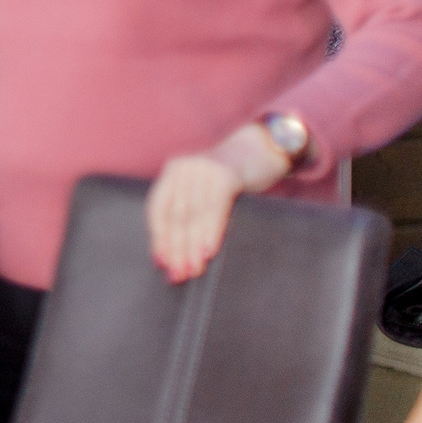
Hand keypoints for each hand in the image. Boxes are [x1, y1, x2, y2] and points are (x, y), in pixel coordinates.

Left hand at [145, 125, 289, 281]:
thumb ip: (191, 209)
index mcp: (173, 173)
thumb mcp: (204, 189)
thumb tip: (179, 252)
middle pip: (175, 216)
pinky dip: (211, 232)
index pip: (159, 210)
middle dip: (176, 249)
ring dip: (191, 247)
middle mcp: (183, 168)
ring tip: (193, 270)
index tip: (161, 264)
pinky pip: (214, 208)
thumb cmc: (233, 176)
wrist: (263, 147)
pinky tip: (208, 251)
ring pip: (193, 215)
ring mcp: (202, 169)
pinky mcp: (224, 174)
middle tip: (177, 276)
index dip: (159, 238)